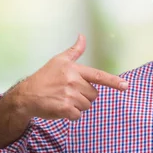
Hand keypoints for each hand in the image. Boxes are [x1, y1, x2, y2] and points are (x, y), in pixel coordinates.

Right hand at [11, 34, 127, 120]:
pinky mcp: (65, 108)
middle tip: (68, 92)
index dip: (114, 81)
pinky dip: (71, 115)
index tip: (126, 85)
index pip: (98, 75)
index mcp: (74, 70)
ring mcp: (69, 96)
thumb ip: (74, 51)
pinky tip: (61, 107)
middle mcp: (73, 82)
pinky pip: (78, 115)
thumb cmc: (44, 77)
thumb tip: (82, 36)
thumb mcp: (59, 61)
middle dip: (84, 96)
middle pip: (93, 95)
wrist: (26, 95)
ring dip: (77, 106)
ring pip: (86, 106)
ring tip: (63, 99)